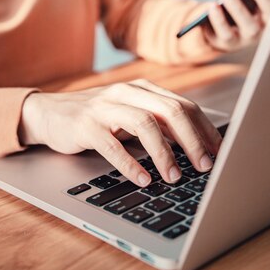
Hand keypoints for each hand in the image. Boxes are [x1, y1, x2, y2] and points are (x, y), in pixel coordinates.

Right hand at [18, 79, 222, 186]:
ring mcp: (105, 107)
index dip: (204, 130)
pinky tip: (143, 179)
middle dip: (192, 141)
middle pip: (170, 111)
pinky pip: (112, 145)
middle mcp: (127, 92)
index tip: (219, 153)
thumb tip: (196, 146)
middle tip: (205, 166)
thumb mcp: (131, 115)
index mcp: (143, 89)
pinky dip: (130, 164)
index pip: (184, 105)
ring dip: (164, 153)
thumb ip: (159, 124)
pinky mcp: (86, 125)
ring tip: (174, 176)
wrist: (49, 113)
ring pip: (144, 124)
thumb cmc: (97, 118)